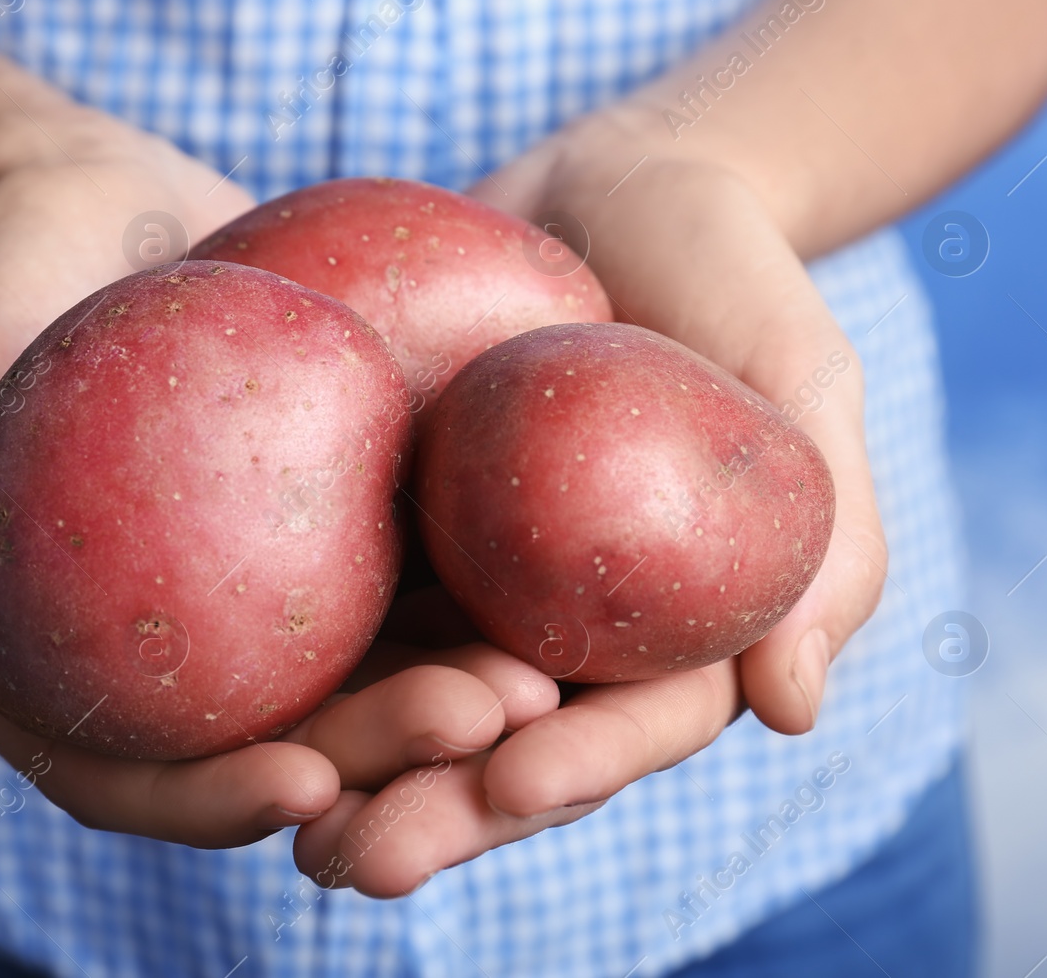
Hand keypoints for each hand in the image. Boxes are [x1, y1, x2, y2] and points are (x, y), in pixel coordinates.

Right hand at [0, 118, 559, 846]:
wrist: (106, 200)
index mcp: (86, 670)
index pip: (144, 775)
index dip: (219, 803)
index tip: (302, 785)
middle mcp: (196, 654)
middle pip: (292, 741)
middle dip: (388, 755)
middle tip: (479, 722)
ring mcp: (283, 593)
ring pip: (380, 672)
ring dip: (464, 693)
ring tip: (540, 678)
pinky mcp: (356, 517)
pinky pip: (427, 561)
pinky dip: (487, 585)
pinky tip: (556, 579)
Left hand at [290, 114, 886, 894]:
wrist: (613, 185)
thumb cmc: (730, 273)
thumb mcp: (800, 375)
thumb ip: (823, 533)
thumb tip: (791, 710)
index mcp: (676, 626)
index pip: (633, 721)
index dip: (580, 762)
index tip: (511, 779)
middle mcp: (569, 626)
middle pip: (508, 743)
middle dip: (442, 811)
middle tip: (362, 861)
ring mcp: (479, 583)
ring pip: (415, 702)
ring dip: (356, 776)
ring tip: (291, 834)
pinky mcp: (399, 528)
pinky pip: (347, 603)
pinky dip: (299, 665)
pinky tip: (223, 711)